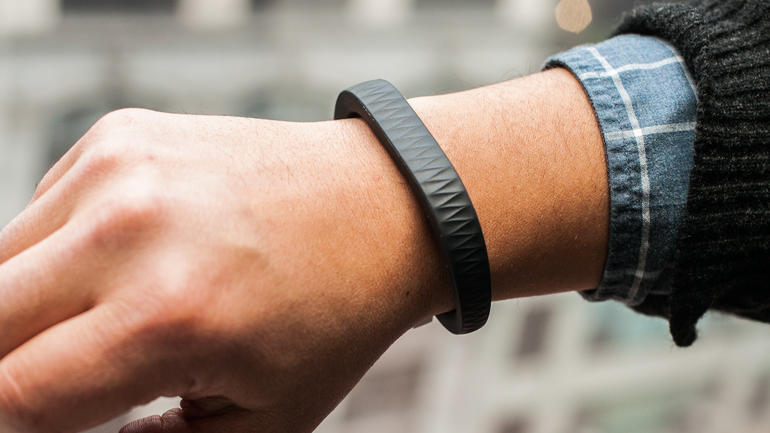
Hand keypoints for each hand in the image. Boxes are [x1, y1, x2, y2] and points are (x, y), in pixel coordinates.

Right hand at [0, 108, 444, 431]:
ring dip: (27, 308)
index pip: (13, 396)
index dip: (15, 421)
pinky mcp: (119, 133)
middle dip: (10, 365)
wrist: (379, 208)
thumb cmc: (333, 317)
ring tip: (105, 319)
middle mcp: (130, 231)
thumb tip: (55, 428)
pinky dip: (60, 251)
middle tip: (70, 376)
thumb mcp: (258, 423)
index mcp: (167, 318)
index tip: (43, 417)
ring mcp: (119, 168)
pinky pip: (41, 210)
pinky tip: (127, 259)